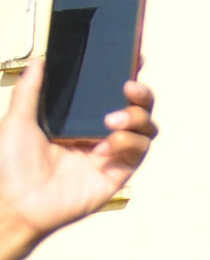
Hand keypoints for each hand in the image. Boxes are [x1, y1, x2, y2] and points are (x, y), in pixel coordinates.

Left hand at [0, 64, 154, 259]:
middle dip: (141, 93)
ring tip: (112, 120)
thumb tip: (40, 60)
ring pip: (146, 126)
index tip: (136, 58)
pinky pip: (139, 151)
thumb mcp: (17, 120)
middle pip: (138, 106)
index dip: (127, 74)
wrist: (16, 201)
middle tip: (129, 87)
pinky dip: (127, 143)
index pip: (110, 92)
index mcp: (78, 118)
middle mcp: (99, 132)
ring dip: (136, 117)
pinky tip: (104, 148)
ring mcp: (112, 152)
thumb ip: (30, 89)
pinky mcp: (119, 172)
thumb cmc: (11, 164)